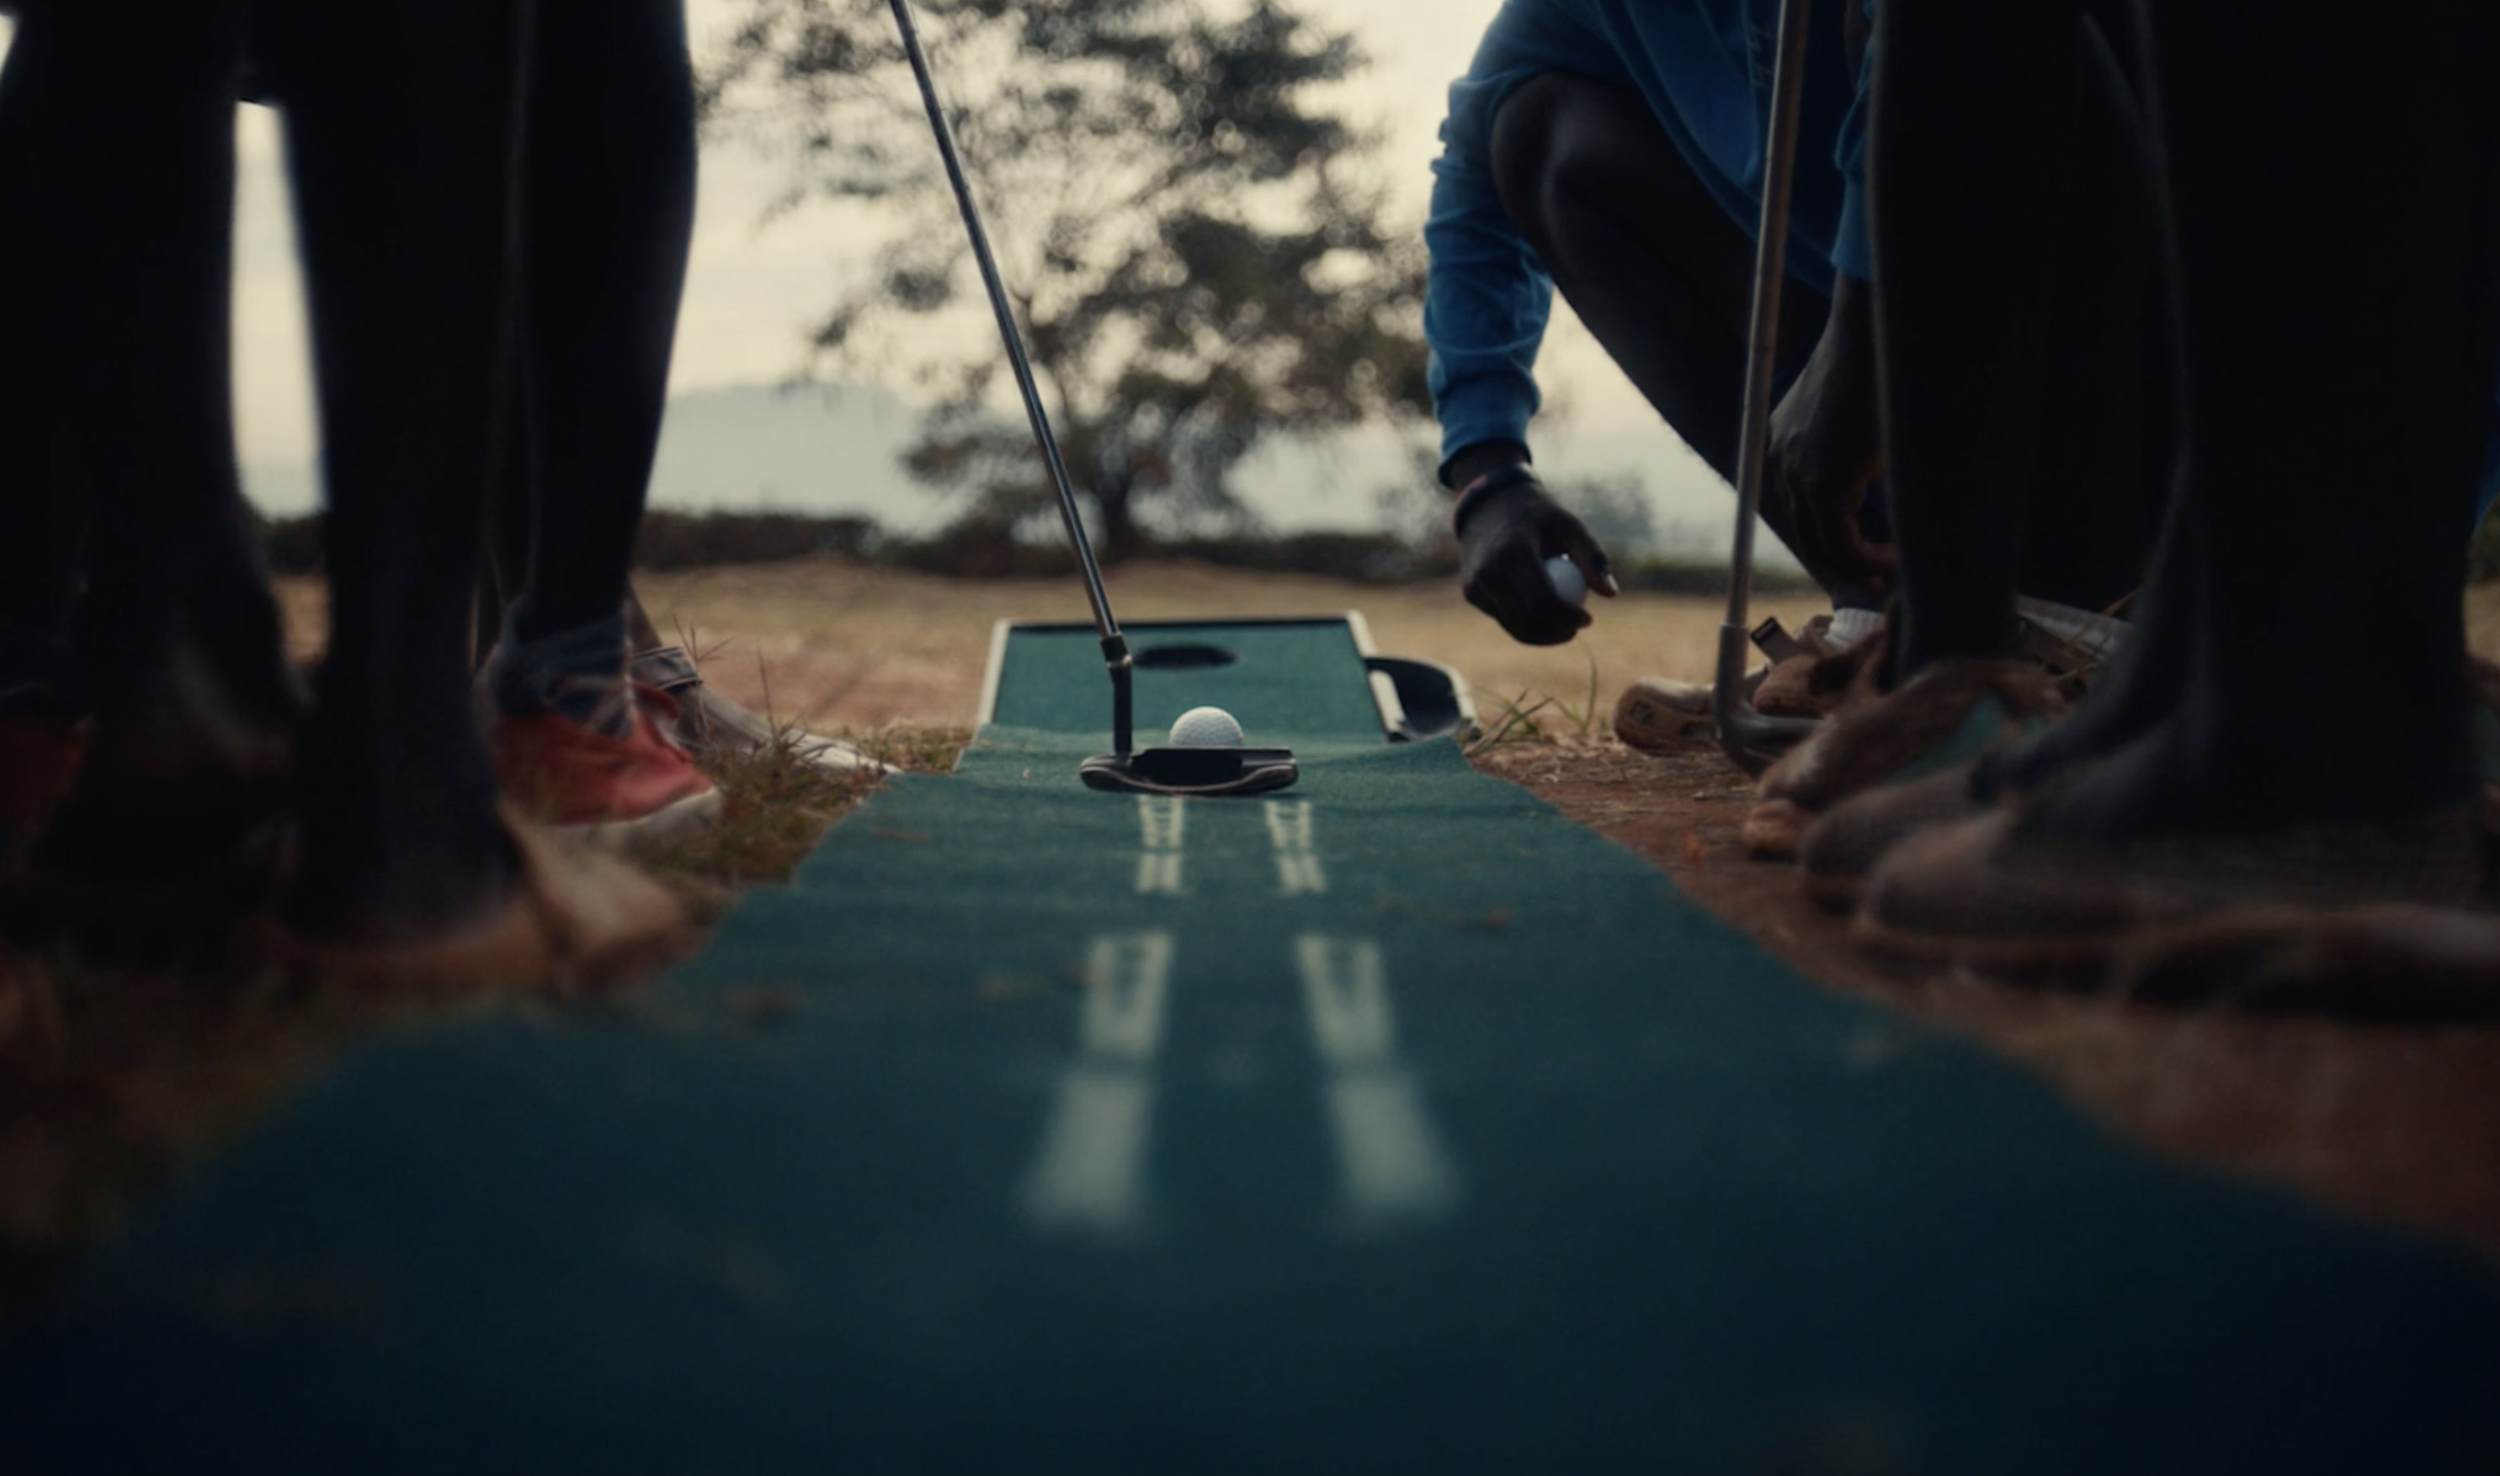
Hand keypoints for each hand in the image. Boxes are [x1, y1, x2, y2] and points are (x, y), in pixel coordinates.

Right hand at [1451, 463, 1618, 645]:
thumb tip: (1610, 593)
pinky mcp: (1471, 592)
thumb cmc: (1538, 515)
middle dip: (1556, 633)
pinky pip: (1502, 618)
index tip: (1588, 619)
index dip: (1568, 618)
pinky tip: (1542, 614)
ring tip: (1564, 626)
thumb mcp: (1569, 525)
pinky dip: (1523, 622)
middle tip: (1576, 629)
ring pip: (1513, 627)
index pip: (1543, 601)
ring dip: (1541, 635)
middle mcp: (1489, 571)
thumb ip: (1592, 558)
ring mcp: (1476, 584)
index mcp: (1514, 552)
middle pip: (1527, 621)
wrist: (1489, 503)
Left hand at [1765, 274, 1893, 603]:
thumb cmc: (1883, 361)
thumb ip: (1863, 455)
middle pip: (1806, 531)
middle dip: (1842, 563)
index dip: (1833, 539)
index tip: (1865, 557)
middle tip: (1878, 581)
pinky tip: (1895, 560)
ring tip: (1892, 575)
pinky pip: (1839, 541)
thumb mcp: (1864, 415)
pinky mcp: (1820, 481)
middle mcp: (1780, 458)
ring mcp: (1795, 471)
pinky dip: (1868, 559)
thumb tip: (1889, 489)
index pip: (1802, 506)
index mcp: (1785, 440)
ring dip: (1859, 566)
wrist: (1877, 329)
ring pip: (1821, 543)